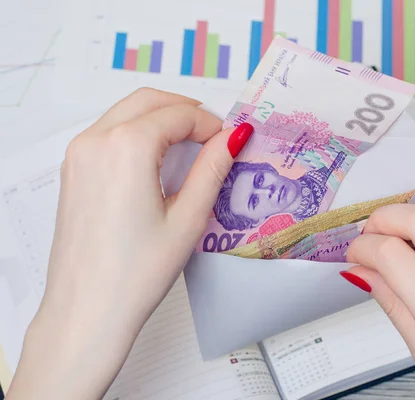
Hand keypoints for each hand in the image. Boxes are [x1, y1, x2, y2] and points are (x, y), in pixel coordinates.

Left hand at [7, 88, 253, 399]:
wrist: (87, 311)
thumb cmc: (138, 272)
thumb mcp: (188, 218)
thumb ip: (213, 168)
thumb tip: (235, 136)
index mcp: (126, 147)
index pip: (178, 115)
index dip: (210, 124)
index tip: (230, 141)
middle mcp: (95, 140)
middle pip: (147, 101)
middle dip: (185, 110)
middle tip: (214, 134)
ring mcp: (77, 155)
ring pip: (125, 113)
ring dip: (159, 119)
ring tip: (190, 147)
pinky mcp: (72, 171)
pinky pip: (108, 133)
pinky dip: (136, 133)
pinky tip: (157, 161)